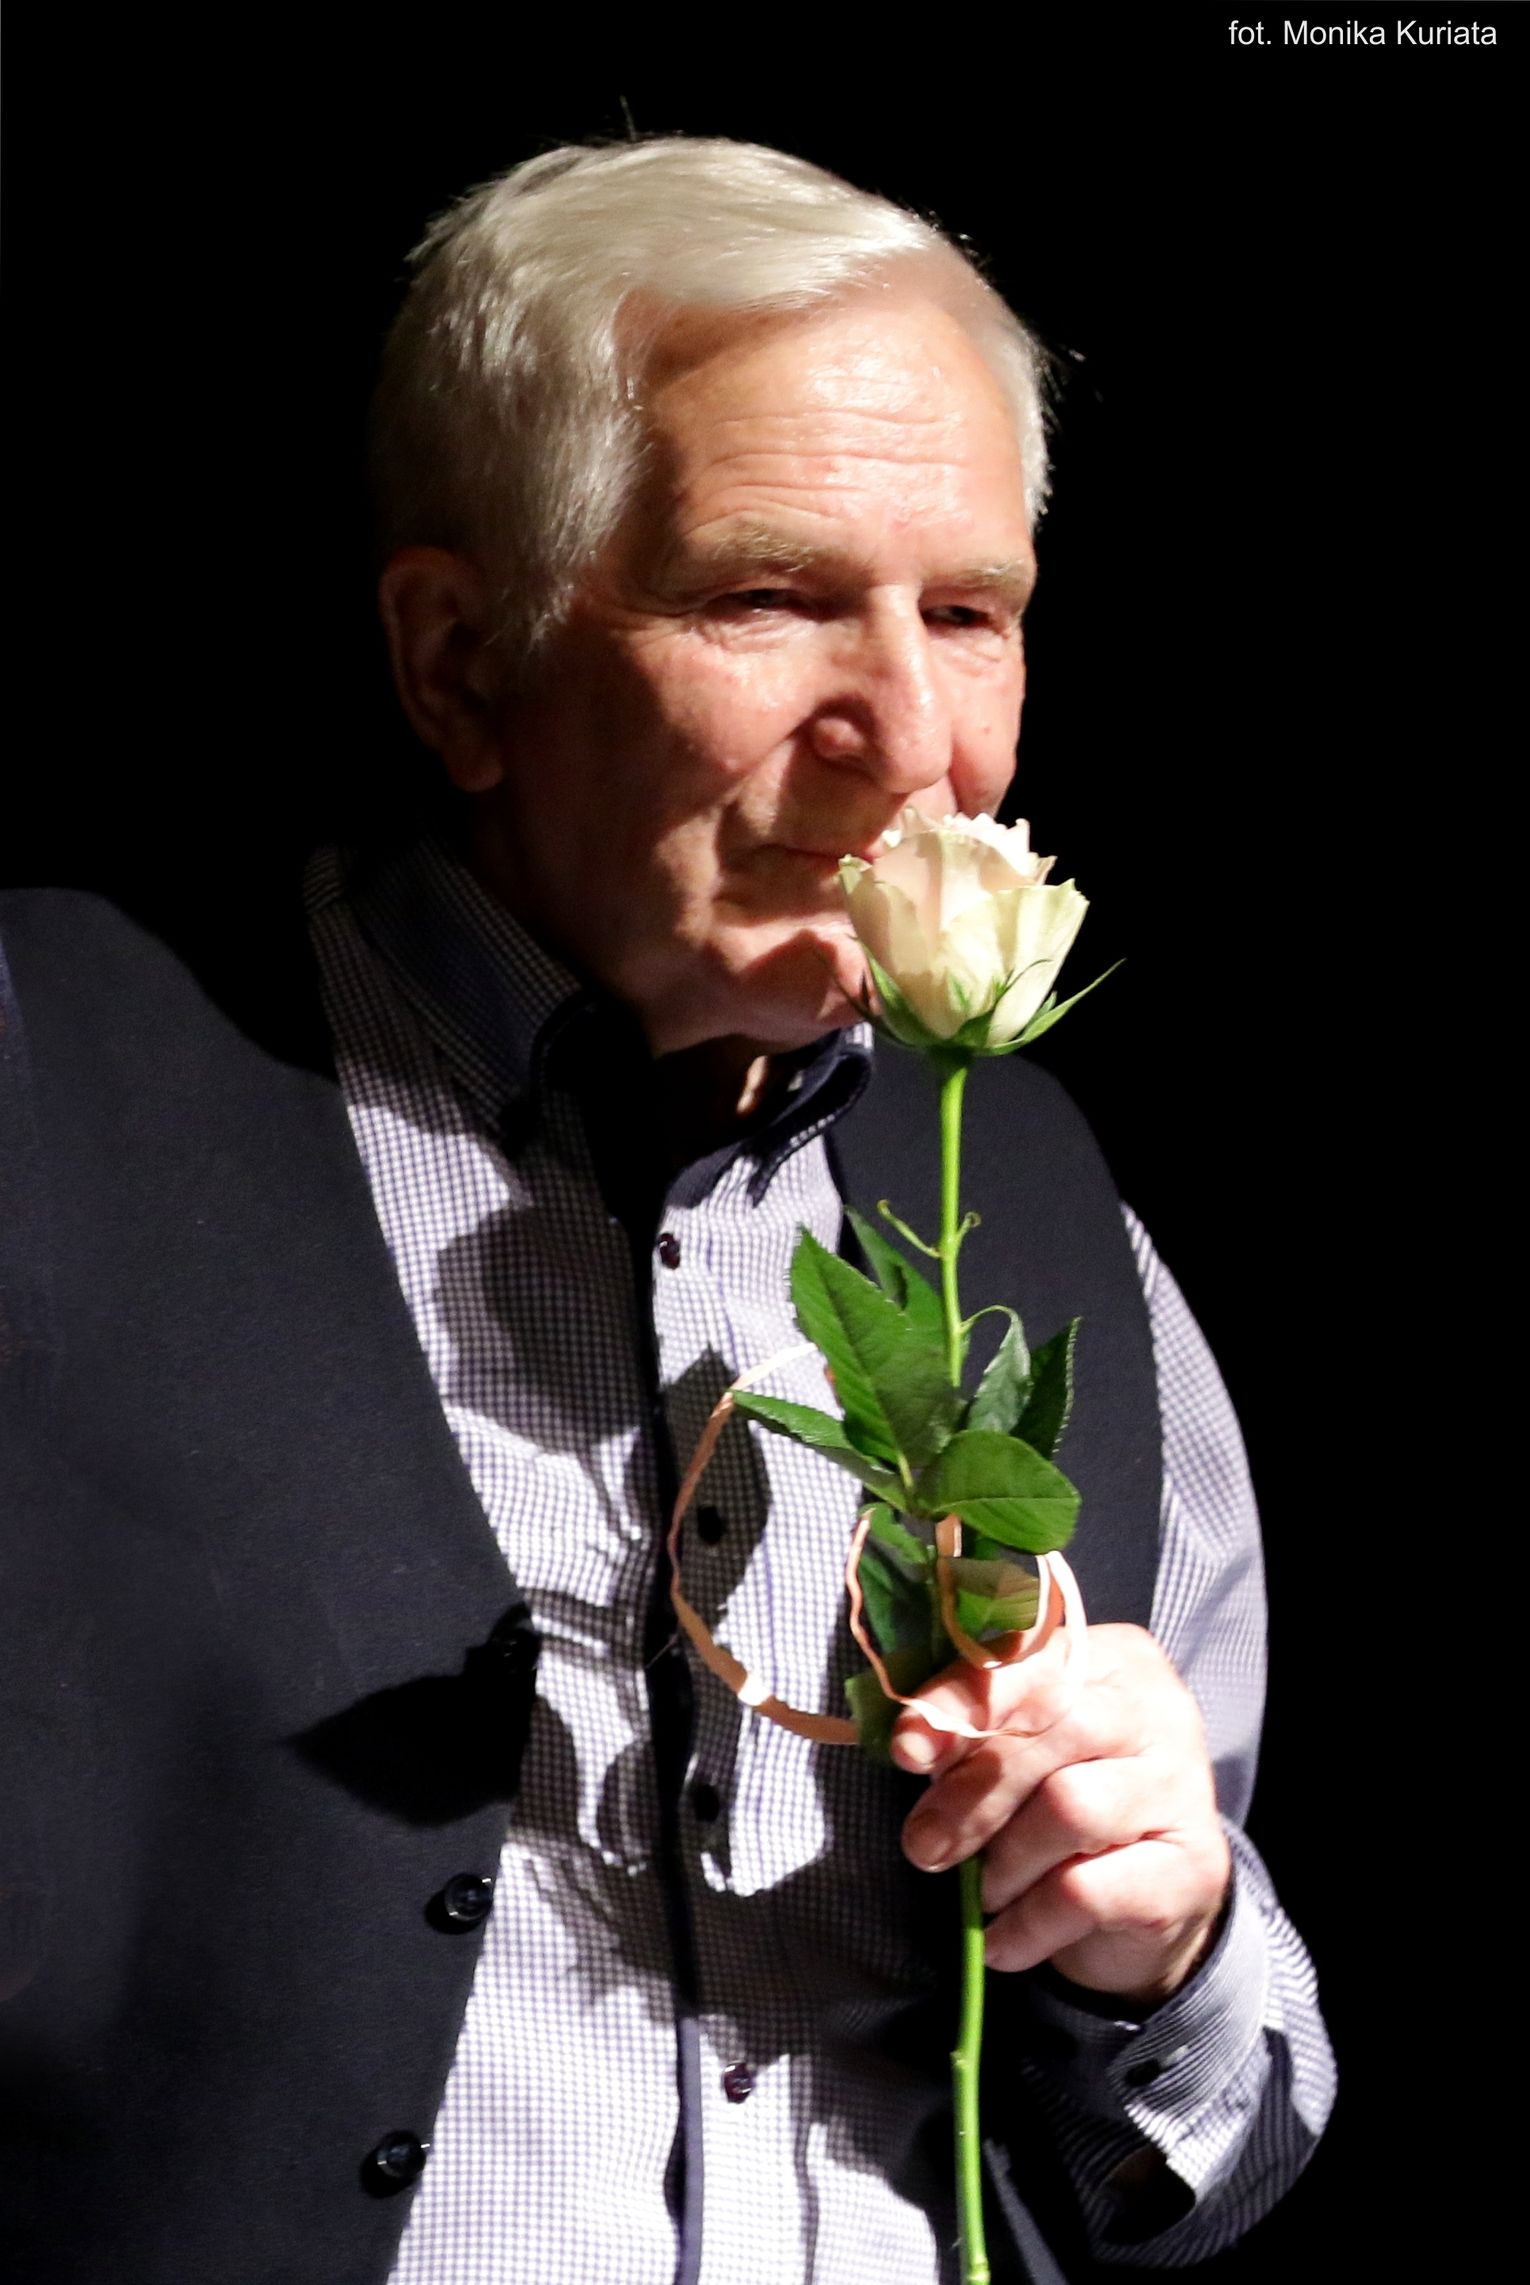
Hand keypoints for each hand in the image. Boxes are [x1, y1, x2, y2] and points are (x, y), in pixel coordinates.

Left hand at [891, 1624, 1232, 2009]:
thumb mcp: (1017, 1753)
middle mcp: (1157, 1709)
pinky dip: (1027, 1923)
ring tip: (985, 1890)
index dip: (963, 1702)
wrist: (1147, 1903)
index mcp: (1110, 1659)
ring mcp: (1183, 1786)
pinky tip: (1004, 1941)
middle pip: (1052, 1730)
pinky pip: (1085, 1891)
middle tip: (924, 1845)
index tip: (907, 1750)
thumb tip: (912, 1742)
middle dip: (972, 1794)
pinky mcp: (1192, 1867)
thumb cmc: (1063, 1803)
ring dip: (1004, 1861)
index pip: (1031, 1662)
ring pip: (1069, 1807)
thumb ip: (973, 1734)